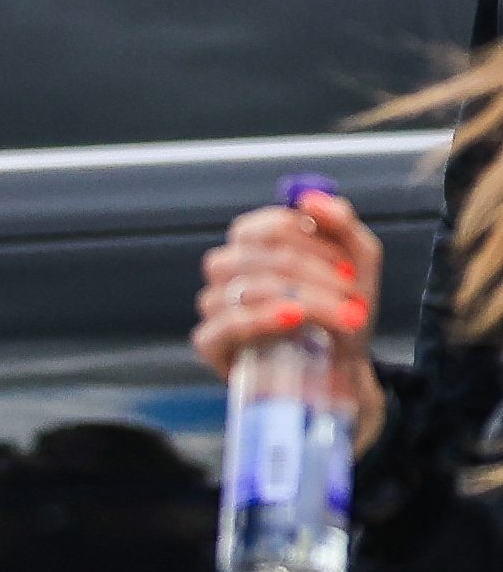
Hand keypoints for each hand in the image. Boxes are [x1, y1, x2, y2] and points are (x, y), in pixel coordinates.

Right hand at [193, 191, 387, 453]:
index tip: (347, 265)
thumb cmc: (343, 317)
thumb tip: (312, 198)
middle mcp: (228, 273)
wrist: (343, 374)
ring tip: (344, 317)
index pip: (264, 227)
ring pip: (247, 287)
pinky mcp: (211, 344)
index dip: (306, 239)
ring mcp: (215, 308)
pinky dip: (262, 318)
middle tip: (352, 293)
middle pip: (255, 255)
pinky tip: (293, 318)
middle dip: (310, 271)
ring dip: (304, 297)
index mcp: (255, 247)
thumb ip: (341, 225)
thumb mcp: (359, 264)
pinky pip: (225, 325)